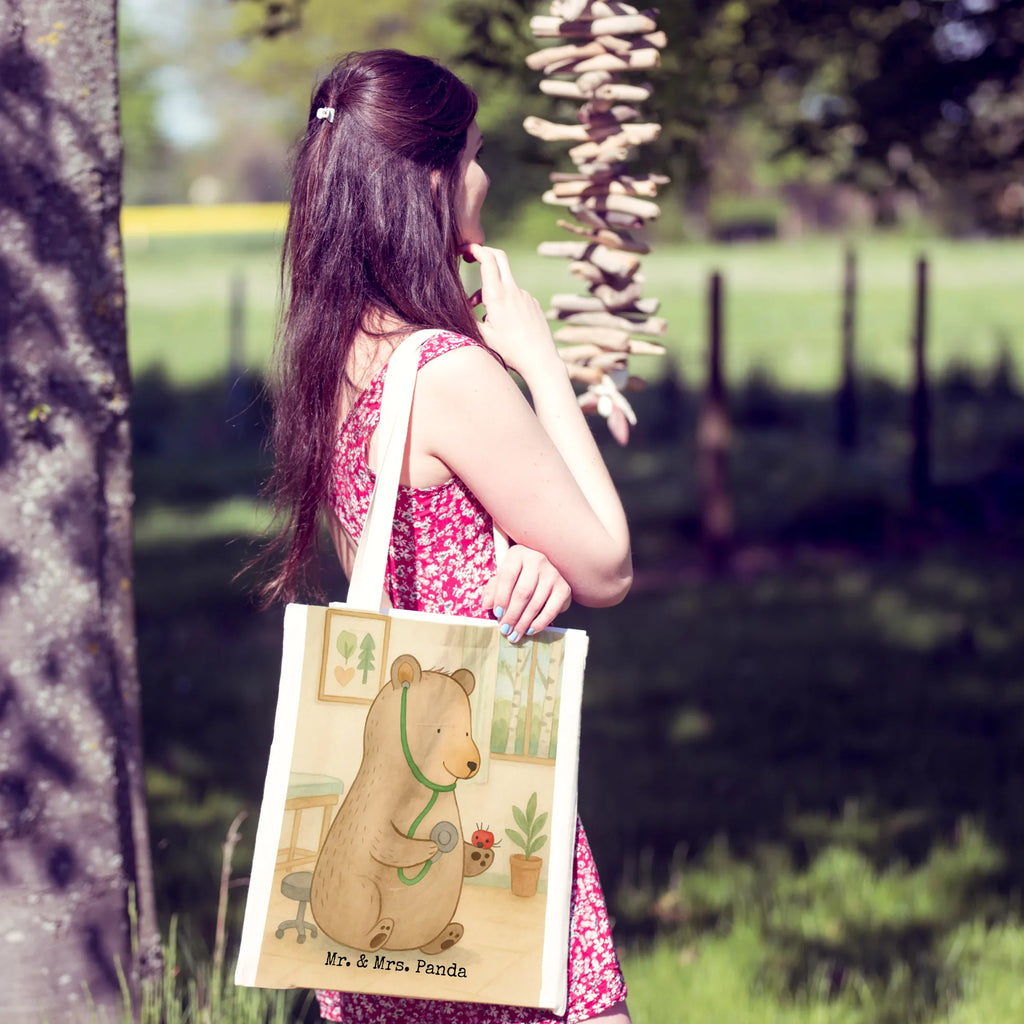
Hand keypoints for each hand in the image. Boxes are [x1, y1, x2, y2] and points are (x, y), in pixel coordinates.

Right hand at [464, 243, 561, 380]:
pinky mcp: (533, 303)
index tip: (465, 249)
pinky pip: (515, 295)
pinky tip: (504, 322)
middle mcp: (513, 291)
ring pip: (505, 282)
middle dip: (484, 253)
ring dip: (491, 289)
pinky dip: (504, 301)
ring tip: (483, 313)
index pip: (488, 259)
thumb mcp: (483, 336)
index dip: (475, 249)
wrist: (540, 360)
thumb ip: (468, 318)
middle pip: (499, 257)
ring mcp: (526, 296)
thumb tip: (456, 308)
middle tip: (471, 257)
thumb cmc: (510, 351)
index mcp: (498, 296)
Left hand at [481, 544, 571, 641]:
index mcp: (518, 554)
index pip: (507, 576)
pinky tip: (530, 630)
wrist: (545, 574)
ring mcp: (553, 574)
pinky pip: (551, 610)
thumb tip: (486, 604)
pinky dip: (540, 623)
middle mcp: (537, 560)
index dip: (500, 597)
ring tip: (514, 634)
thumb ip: (493, 590)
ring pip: (535, 603)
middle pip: (522, 592)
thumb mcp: (503, 578)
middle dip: (512, 615)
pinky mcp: (564, 588)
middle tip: (505, 629)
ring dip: (523, 622)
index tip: (497, 614)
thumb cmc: (519, 576)